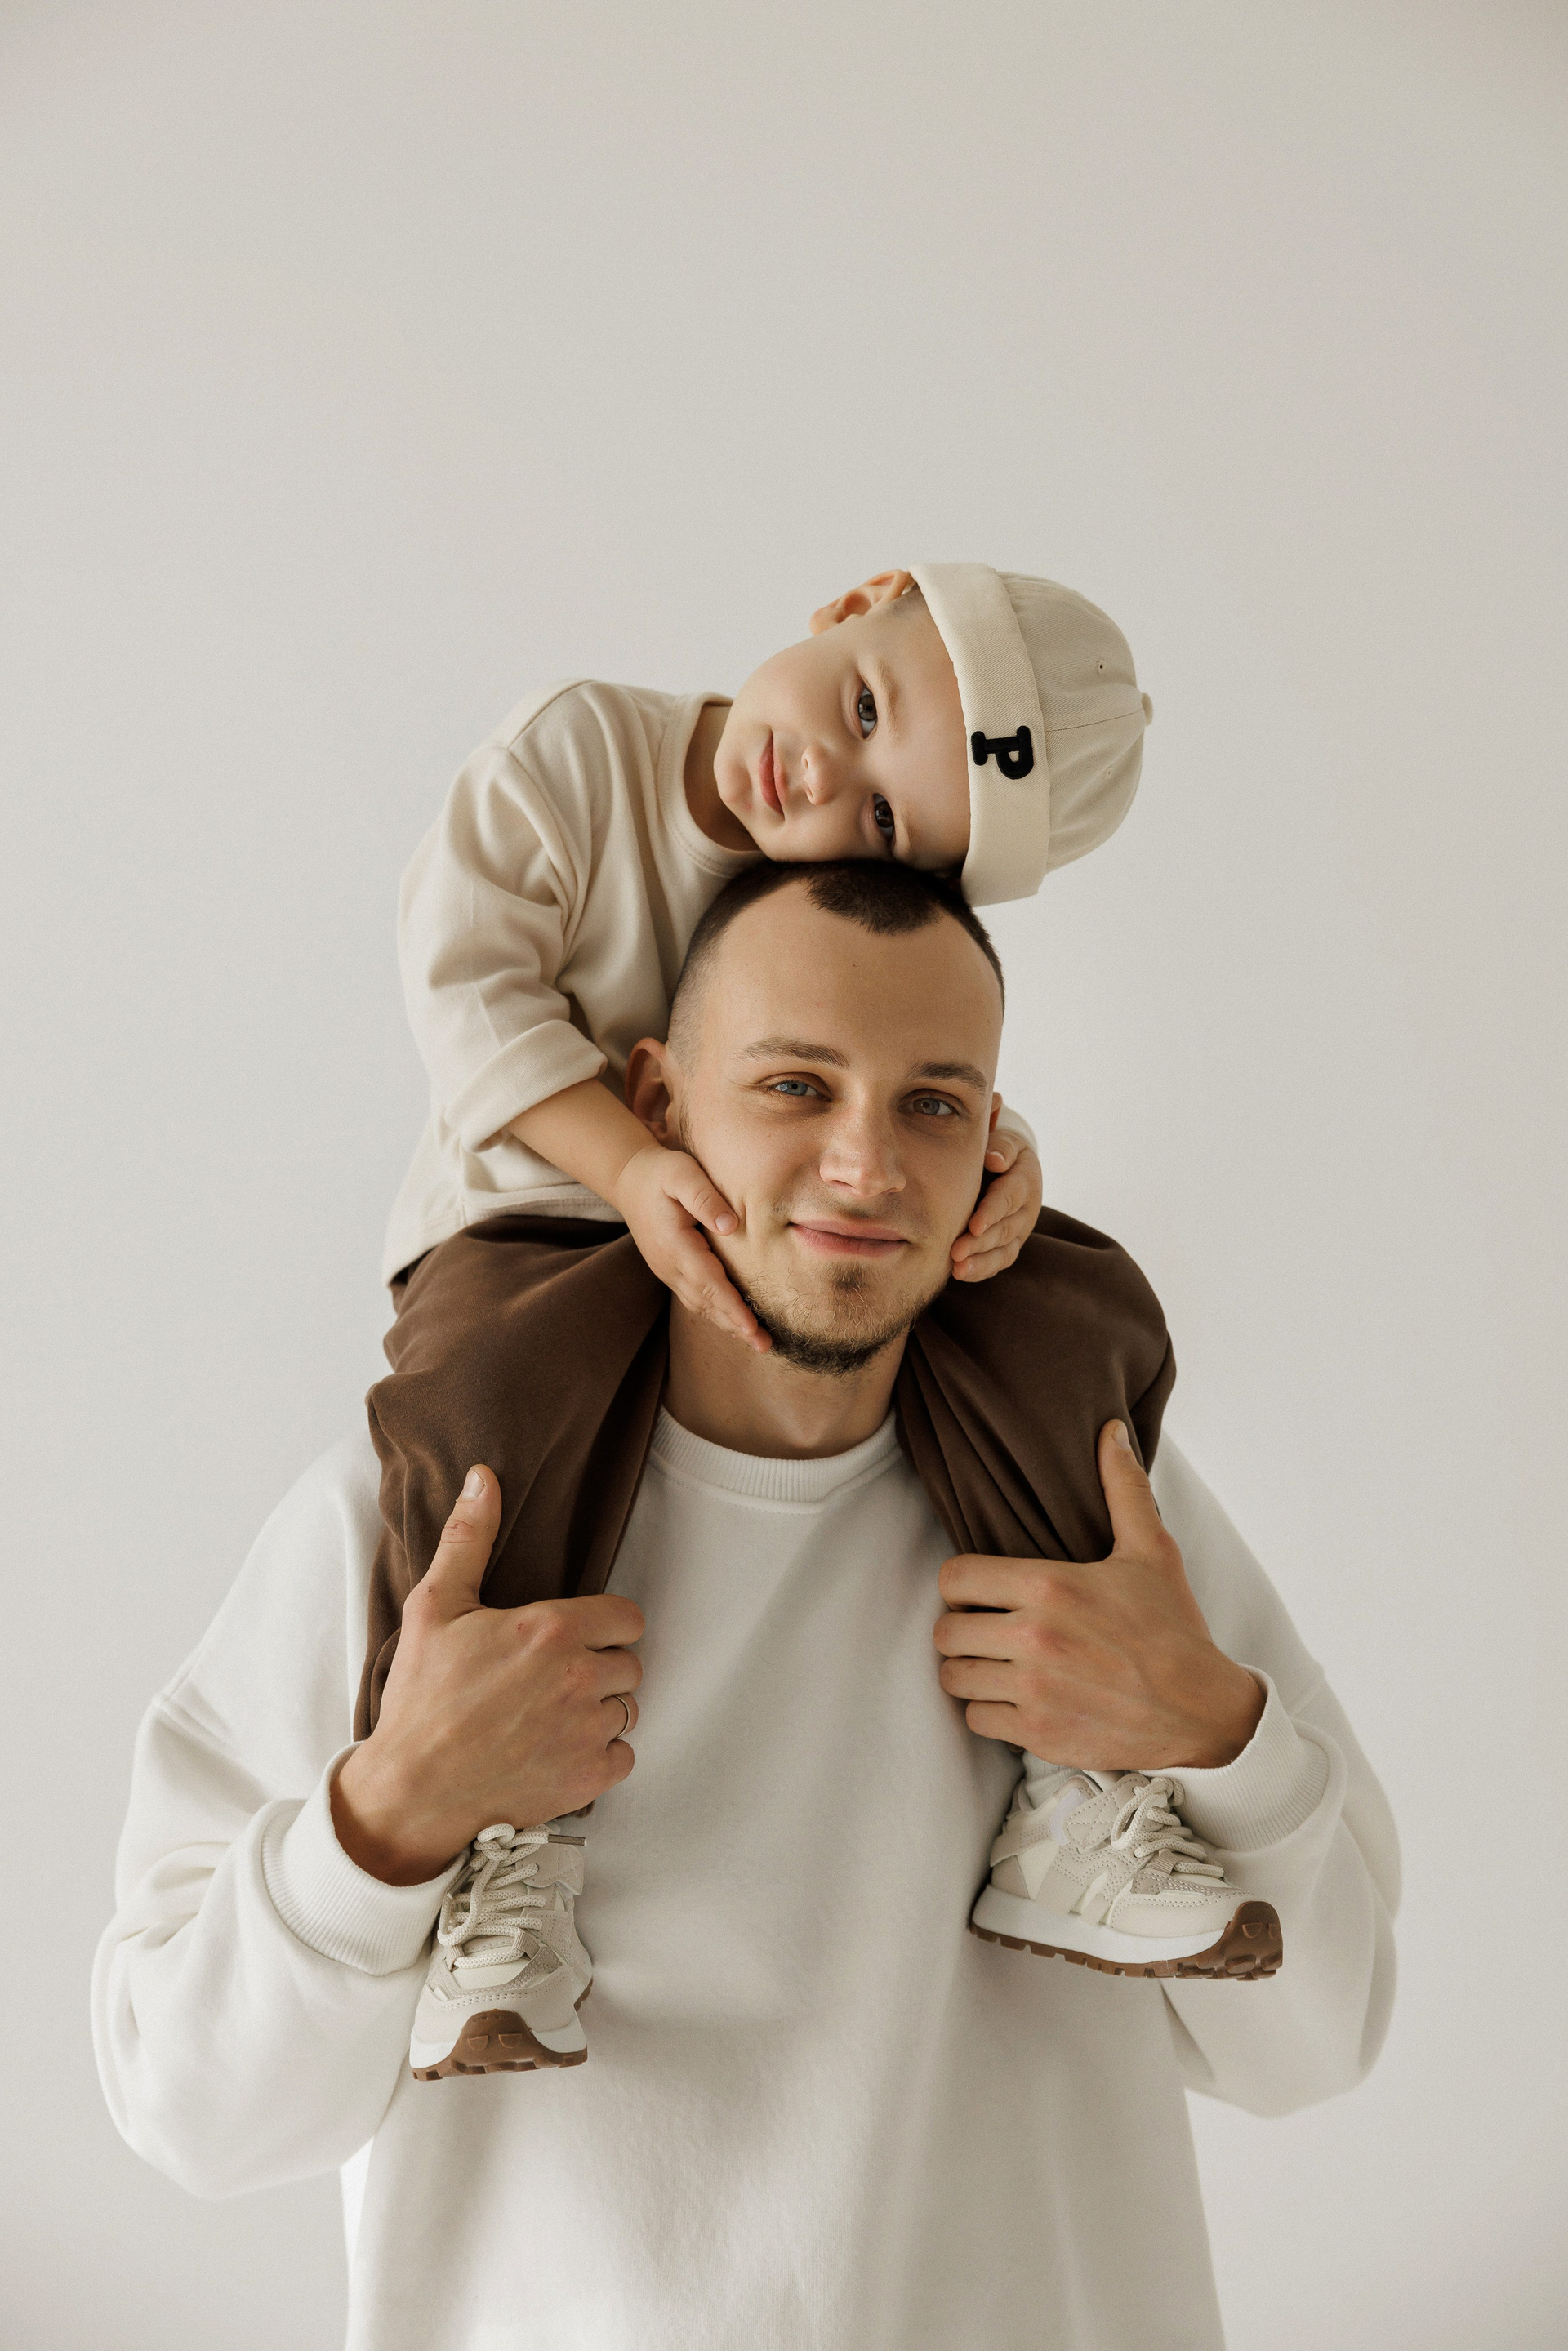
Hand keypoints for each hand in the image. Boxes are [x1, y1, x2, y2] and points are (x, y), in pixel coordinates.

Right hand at [333, 1467, 643, 1883]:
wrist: (411, 1789)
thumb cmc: (421, 1698)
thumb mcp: (435, 1606)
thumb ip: (468, 1538)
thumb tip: (482, 1479)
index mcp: (552, 1631)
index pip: (628, 1617)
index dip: (605, 1626)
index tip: (575, 1638)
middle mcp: (580, 1678)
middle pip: (629, 1663)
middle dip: (599, 1667)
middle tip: (552, 1680)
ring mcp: (587, 1732)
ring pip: (627, 1709)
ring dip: (599, 1711)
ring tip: (551, 1715)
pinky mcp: (587, 1778)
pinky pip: (623, 1755)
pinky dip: (599, 1755)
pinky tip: (559, 1750)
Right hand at [611, 1140, 770, 1353]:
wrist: (628, 1179)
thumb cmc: (661, 1173)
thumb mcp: (682, 1174)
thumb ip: (705, 1198)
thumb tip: (731, 1226)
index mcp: (675, 1245)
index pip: (708, 1282)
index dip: (731, 1307)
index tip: (751, 1327)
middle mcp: (669, 1265)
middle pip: (706, 1302)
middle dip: (735, 1326)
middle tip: (765, 1346)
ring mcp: (668, 1271)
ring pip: (700, 1305)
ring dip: (727, 1325)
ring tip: (755, 1341)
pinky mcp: (671, 1270)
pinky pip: (695, 1298)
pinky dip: (715, 1313)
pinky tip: (733, 1322)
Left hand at [933, 1421, 1263, 1769]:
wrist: (1202, 1710)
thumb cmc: (1173, 1628)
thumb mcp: (1151, 1550)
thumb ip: (1123, 1487)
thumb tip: (1111, 1430)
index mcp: (1050, 1586)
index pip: (954, 1578)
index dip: (960, 1585)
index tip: (980, 1592)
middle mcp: (1034, 1638)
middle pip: (945, 1632)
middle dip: (962, 1629)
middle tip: (986, 1629)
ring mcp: (1034, 1689)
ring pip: (954, 1678)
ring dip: (970, 1671)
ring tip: (995, 1663)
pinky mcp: (1038, 1733)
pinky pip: (976, 1720)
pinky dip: (988, 1711)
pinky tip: (1014, 1698)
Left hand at [950, 1134, 1041, 1280]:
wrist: (1008, 1165)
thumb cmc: (999, 1150)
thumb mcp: (1005, 1141)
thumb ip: (1001, 1147)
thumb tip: (994, 1160)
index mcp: (1026, 1181)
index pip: (1009, 1197)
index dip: (992, 1213)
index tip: (974, 1226)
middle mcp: (1026, 1210)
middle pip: (1005, 1229)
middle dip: (981, 1242)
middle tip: (956, 1252)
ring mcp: (1019, 1231)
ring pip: (1004, 1251)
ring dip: (981, 1262)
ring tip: (958, 1269)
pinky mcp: (1009, 1245)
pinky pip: (998, 1262)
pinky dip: (981, 1270)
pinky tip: (961, 1274)